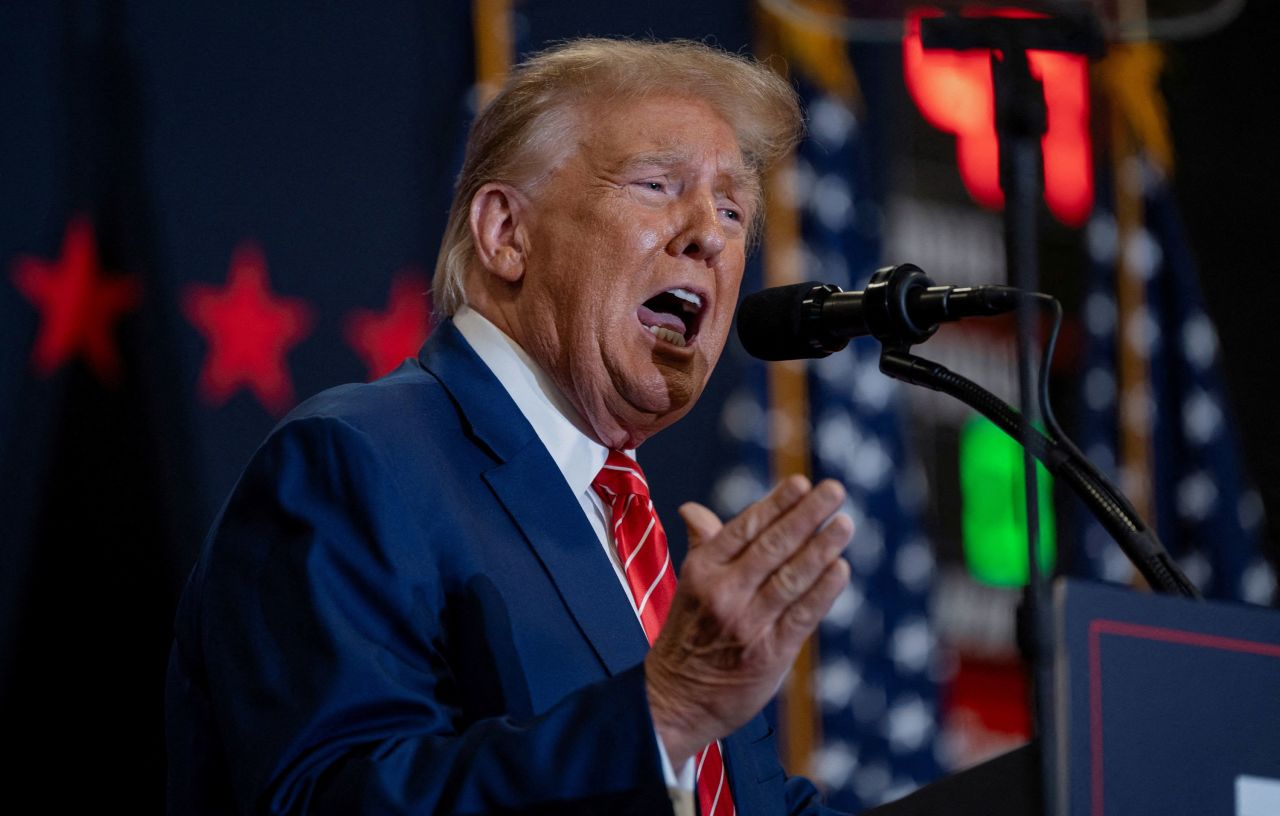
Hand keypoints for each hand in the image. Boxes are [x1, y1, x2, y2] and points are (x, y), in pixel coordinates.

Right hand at [644, 475, 852, 765]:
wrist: (674, 700)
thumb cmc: (687, 635)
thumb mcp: (688, 586)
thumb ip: (703, 545)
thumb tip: (693, 509)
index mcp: (702, 570)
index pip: (745, 528)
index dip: (776, 504)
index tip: (802, 482)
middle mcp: (724, 593)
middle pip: (772, 546)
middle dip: (806, 515)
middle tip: (834, 489)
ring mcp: (748, 624)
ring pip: (791, 577)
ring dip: (822, 548)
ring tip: (844, 523)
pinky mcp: (769, 653)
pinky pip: (802, 615)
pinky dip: (823, 591)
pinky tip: (841, 568)